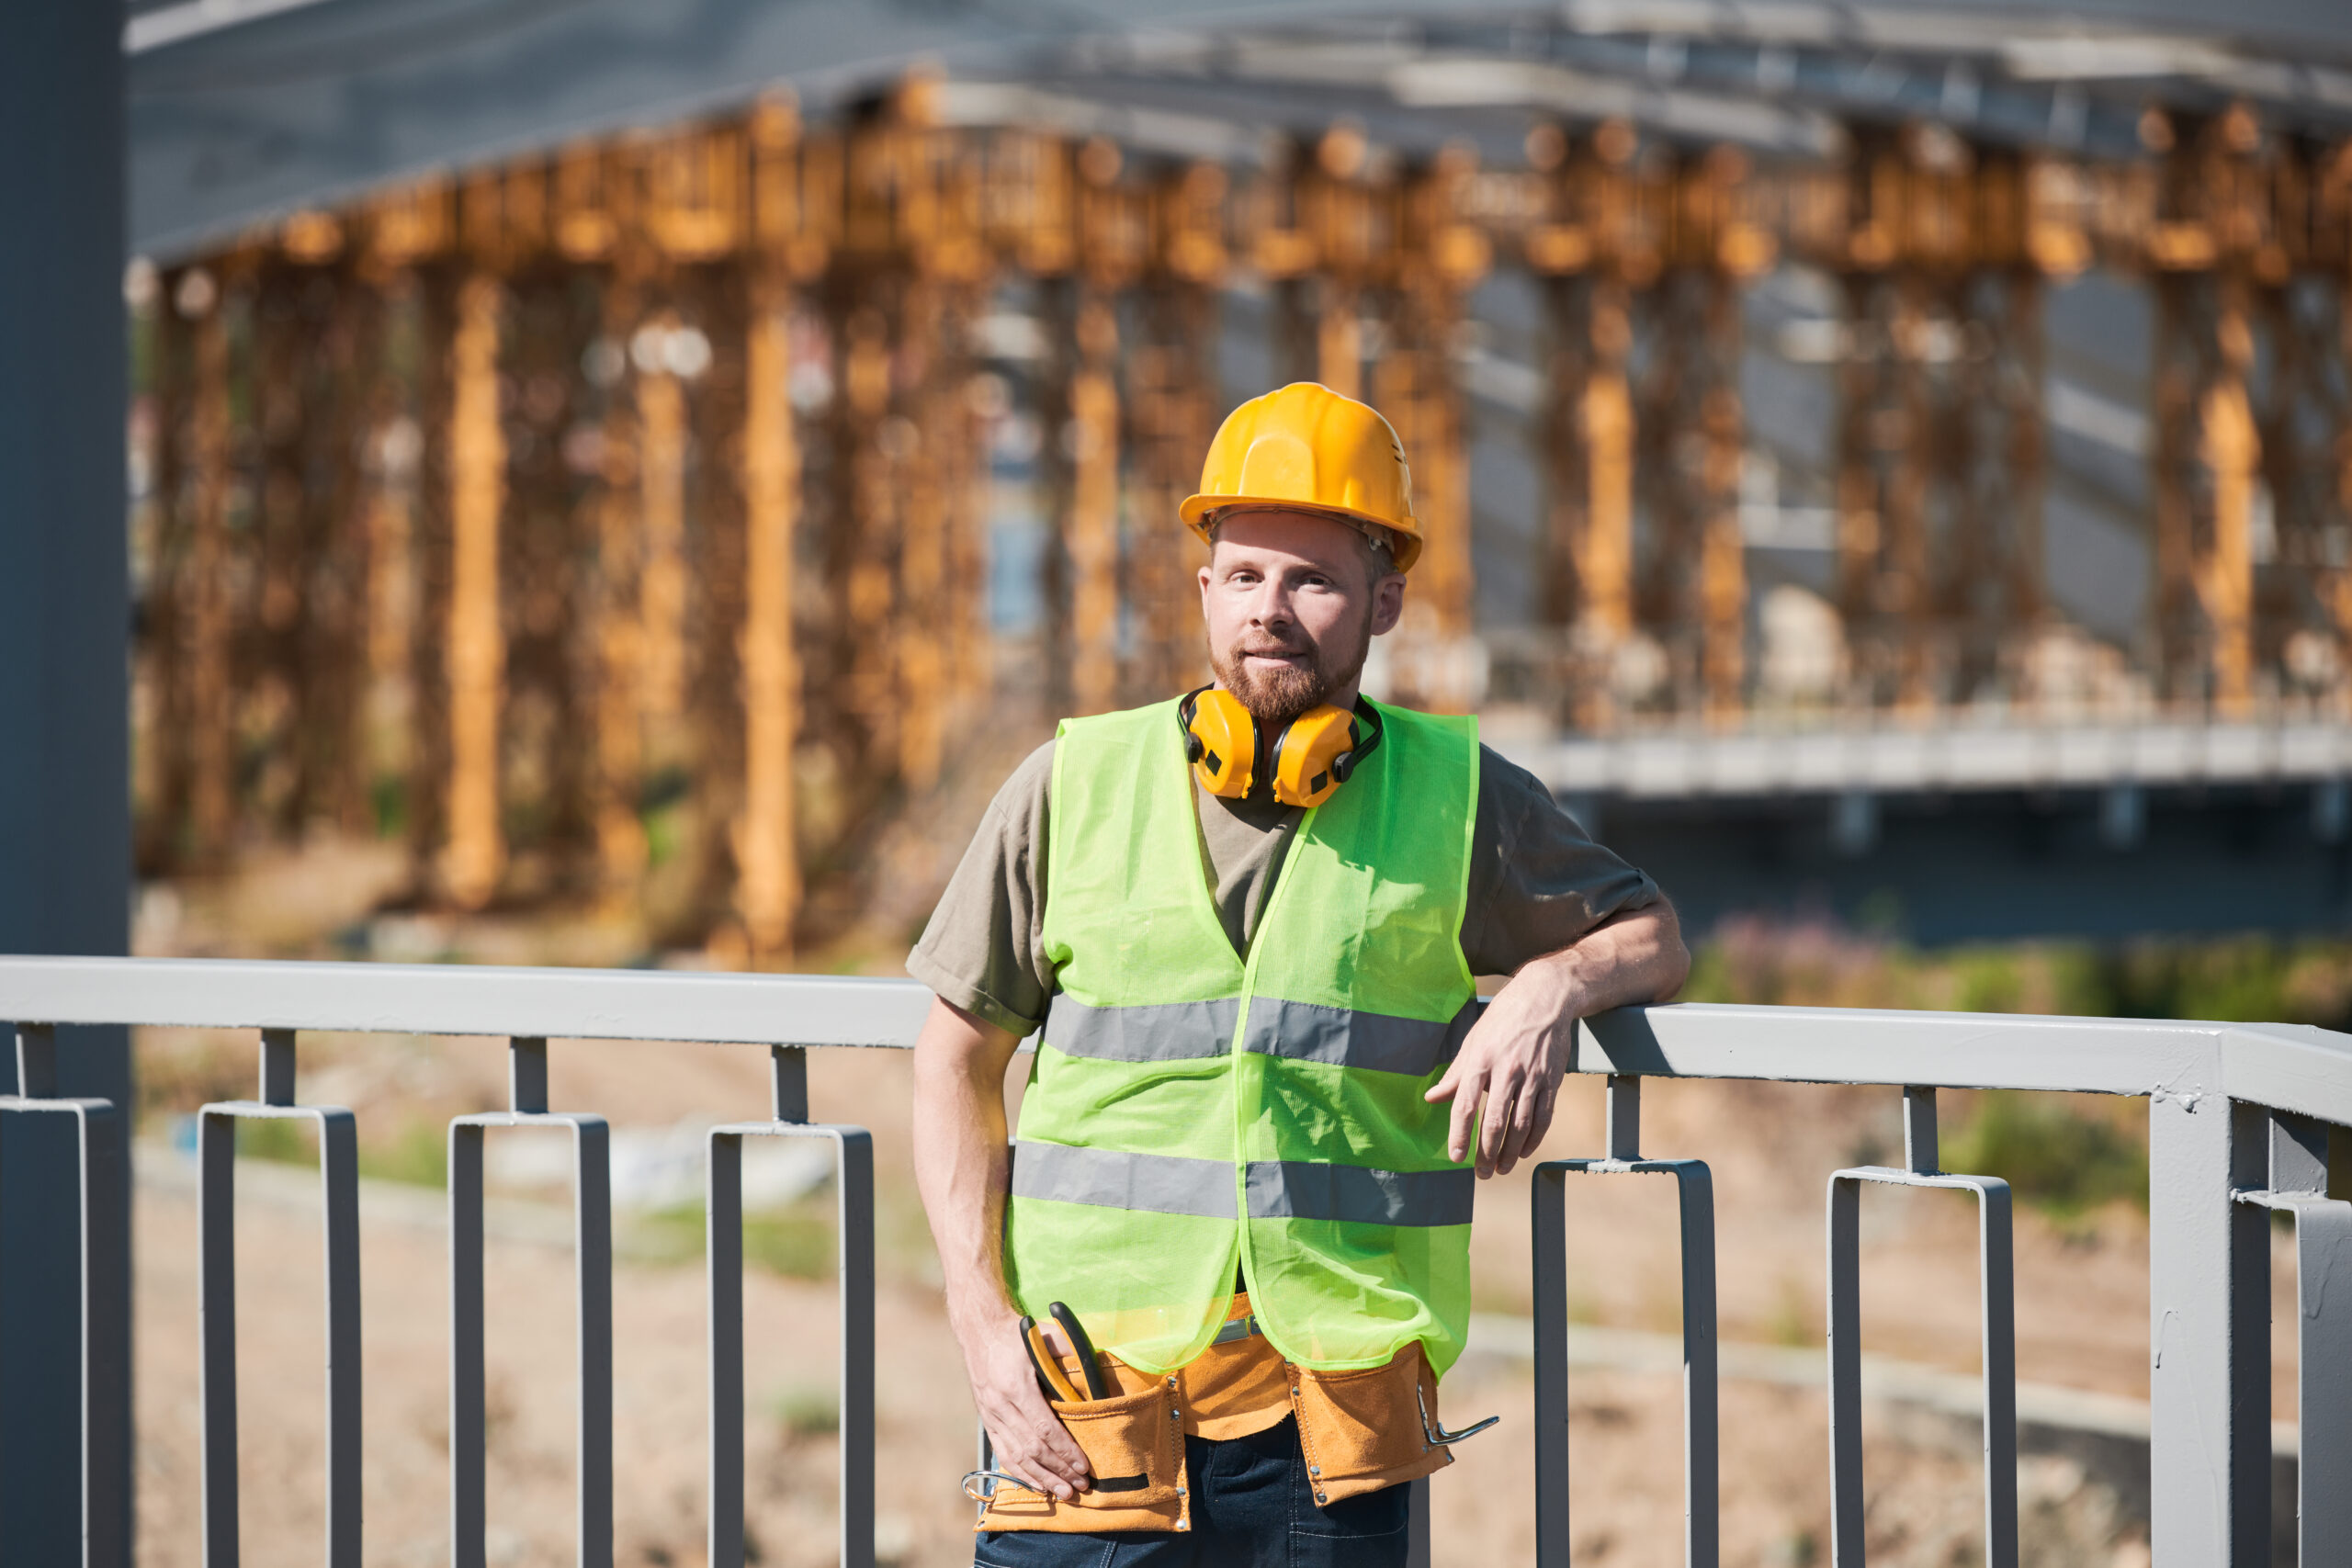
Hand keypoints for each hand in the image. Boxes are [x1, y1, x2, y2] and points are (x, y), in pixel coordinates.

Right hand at [964, 1312, 1091, 1499]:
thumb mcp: (1043, 1335)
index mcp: (1016, 1386)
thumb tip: (1097, 1363)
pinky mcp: (987, 1420)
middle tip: (1080, 1485)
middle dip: (1058, 1469)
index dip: (1064, 1450)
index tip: (1083, 1465)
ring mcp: (991, 1415)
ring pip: (1017, 1456)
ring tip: (1063, 1492)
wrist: (979, 1330)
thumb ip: (1069, 1349)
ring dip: (1042, 1477)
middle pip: (1032, 1448)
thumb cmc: (1016, 1333)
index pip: (1044, 1428)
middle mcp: (1001, 1405)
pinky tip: (1037, 1484)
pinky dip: (1021, 1472)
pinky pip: (1003, 1452)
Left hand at [1423, 961, 1579, 1178]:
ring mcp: (1531, 1076)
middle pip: (1495, 1121)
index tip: (1456, 1157)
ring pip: (1521, 1124)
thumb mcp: (1472, 1041)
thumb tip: (1432, 1098)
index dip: (1460, 1135)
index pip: (1466, 1105)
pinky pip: (1543, 1117)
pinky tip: (1525, 1152)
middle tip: (1481, 1174)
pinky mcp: (1552, 1080)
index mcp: (1480, 1061)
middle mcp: (1506, 1070)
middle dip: (1486, 1152)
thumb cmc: (1502, 1020)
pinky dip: (1534, 1139)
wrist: (1544, 998)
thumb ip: (1454, 1074)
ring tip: (1501, 1169)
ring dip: (1510, 1152)